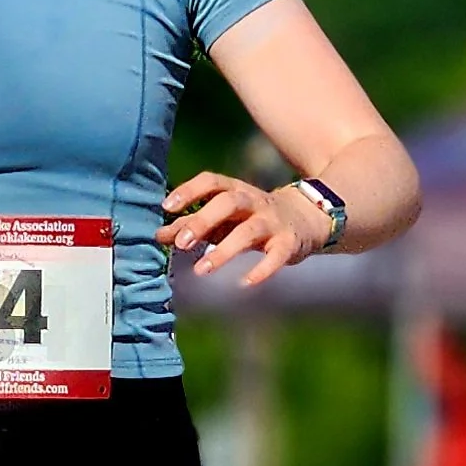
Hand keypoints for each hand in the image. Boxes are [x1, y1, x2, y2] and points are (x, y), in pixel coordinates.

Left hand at [158, 169, 331, 286]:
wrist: (307, 218)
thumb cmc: (252, 218)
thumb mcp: (223, 217)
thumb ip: (192, 224)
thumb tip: (158, 234)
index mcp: (236, 191)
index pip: (212, 181)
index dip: (189, 190)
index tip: (166, 206)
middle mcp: (255, 202)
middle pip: (229, 202)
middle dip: (204, 220)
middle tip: (181, 243)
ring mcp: (273, 222)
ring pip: (249, 231)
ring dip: (224, 250)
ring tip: (202, 270)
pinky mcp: (289, 244)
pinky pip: (277, 256)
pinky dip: (262, 270)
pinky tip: (245, 283)